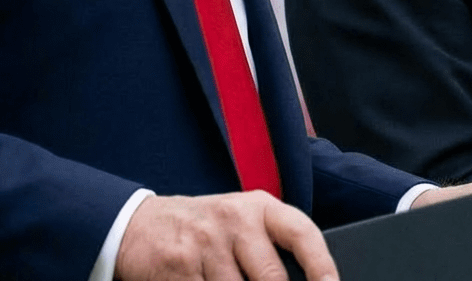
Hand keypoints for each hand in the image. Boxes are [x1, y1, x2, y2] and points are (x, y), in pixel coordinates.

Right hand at [115, 191, 337, 280]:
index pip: (302, 233)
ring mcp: (206, 244)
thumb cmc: (205, 229)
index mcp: (260, 207)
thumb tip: (305, 280)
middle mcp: (236, 221)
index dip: (322, 265)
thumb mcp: (242, 223)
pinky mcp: (178, 268)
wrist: (139, 225)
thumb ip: (270, 248)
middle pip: (272, 277)